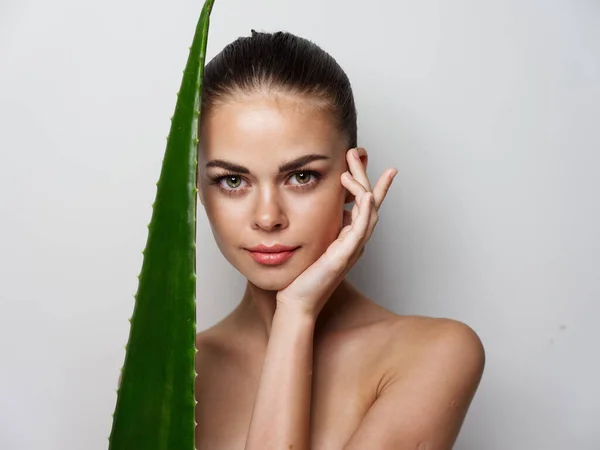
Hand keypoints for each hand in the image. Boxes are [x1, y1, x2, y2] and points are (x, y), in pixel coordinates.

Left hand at [276, 147, 397, 317]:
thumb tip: (317, 206)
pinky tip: (361, 192)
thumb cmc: (302, 275)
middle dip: (365, 174)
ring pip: (368, 210)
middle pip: (369, 201)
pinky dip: (364, 208)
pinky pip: (360, 228)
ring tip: (352, 165)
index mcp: (348, 237)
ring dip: (362, 185)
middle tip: (357, 152)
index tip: (369, 158)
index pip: (364, 204)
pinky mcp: (344, 256)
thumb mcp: (312, 241)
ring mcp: (352, 248)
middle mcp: (354, 241)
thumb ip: (320, 225)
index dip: (370, 180)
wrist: (296, 300)